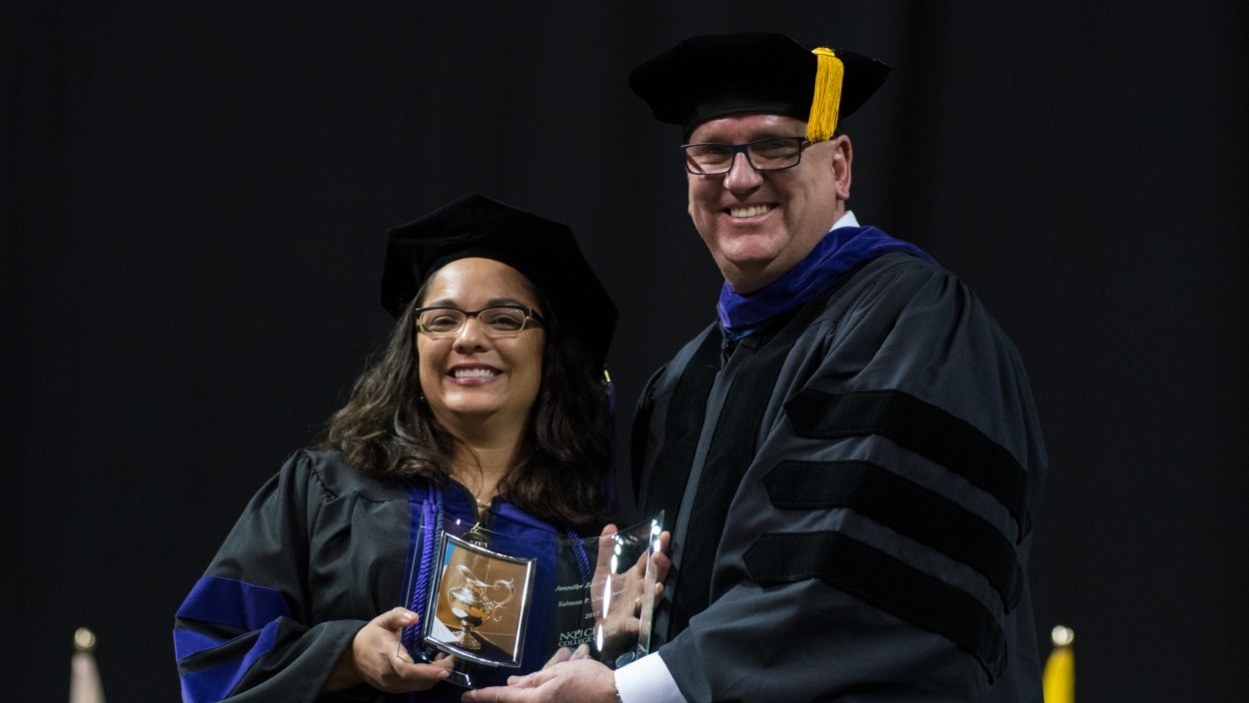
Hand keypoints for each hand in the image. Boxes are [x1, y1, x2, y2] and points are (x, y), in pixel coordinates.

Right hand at [323, 607, 454, 693]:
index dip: (428, 671)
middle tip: (451, 657)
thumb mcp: (382, 621)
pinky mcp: (394, 689)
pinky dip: (427, 679)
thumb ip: (398, 616)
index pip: (407, 669)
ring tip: (443, 659)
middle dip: (439, 671)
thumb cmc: (370, 637)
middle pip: (419, 680)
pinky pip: (415, 687)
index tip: (445, 666)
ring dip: (435, 675)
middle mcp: (390, 675)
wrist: (352, 657)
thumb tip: (414, 617)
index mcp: (387, 657)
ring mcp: (392, 685)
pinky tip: (433, 666)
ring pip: (419, 686)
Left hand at [461, 658, 616, 702]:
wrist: (619, 697)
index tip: (466, 696)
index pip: (501, 698)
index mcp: (536, 700)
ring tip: (537, 685)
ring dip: (528, 694)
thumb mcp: (561, 671)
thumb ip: (535, 679)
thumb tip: (513, 684)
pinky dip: (542, 698)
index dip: (482, 696)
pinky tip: (551, 690)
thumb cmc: (590, 680)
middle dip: (509, 695)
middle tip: (499, 689)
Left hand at [590, 524, 670, 660]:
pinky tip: (645, 626)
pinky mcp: (629, 624)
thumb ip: (606, 552)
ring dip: (654, 594)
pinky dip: (643, 625)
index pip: (648, 559)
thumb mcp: (603, 573)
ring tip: (658, 586)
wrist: (599, 625)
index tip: (664, 535)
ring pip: (650, 599)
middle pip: (654, 576)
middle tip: (659, 556)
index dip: (656, 547)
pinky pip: (638, 624)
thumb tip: (610, 526)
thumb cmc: (606, 599)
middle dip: (659, 567)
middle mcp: (640, 590)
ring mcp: (637, 607)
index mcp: (635, 576)